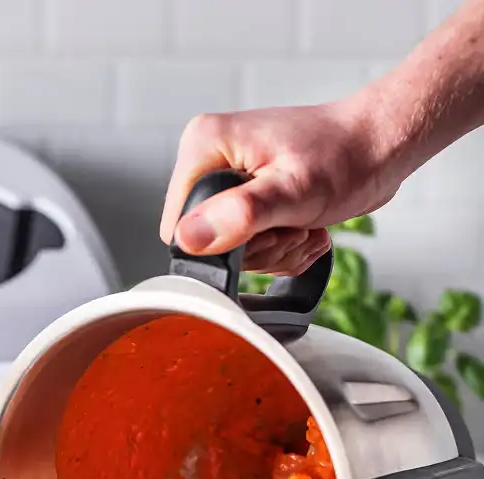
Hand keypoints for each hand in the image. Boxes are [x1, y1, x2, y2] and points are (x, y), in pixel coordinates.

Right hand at [161, 100, 401, 275]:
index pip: (178, 226)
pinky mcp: (249, 197)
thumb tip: (189, 238)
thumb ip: (239, 216)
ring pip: (233, 253)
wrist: (381, 143)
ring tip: (303, 223)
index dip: (218, 244)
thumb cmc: (345, 155)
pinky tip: (305, 227)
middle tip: (291, 225)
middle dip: (256, 249)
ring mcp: (230, 181)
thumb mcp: (293, 190)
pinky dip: (283, 249)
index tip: (260, 229)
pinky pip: (253, 249)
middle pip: (208, 243)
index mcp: (205, 146)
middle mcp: (211, 160)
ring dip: (275, 251)